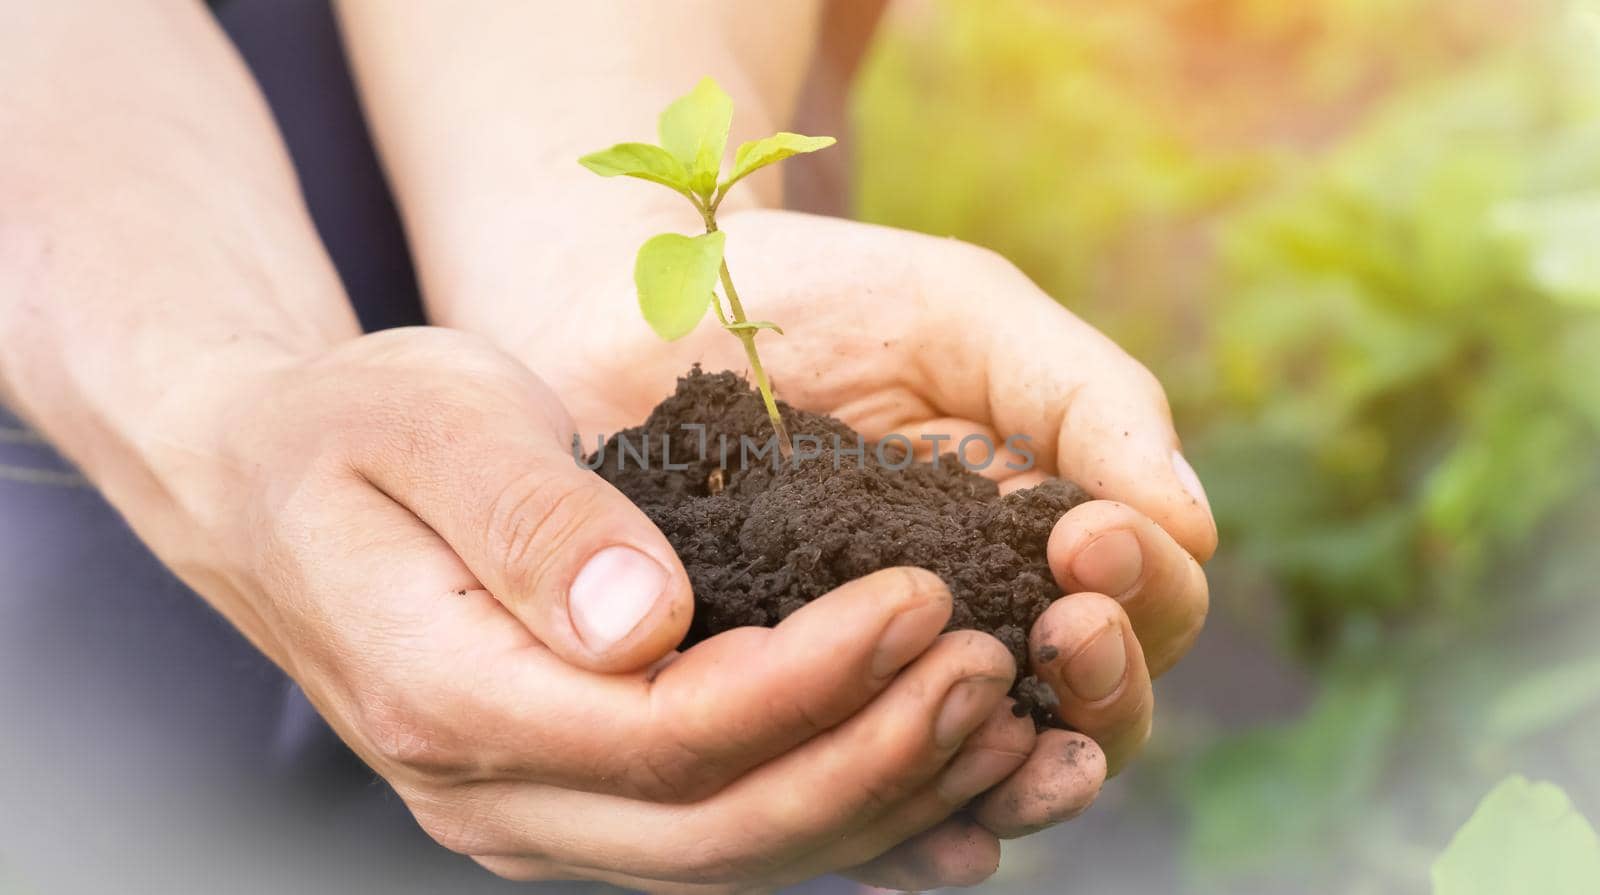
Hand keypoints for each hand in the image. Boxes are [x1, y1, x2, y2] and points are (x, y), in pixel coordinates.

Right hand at [169, 326, 1040, 892]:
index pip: (670, 733)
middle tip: (988, 666)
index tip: (922, 599)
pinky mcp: (572, 799)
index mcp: (450, 695)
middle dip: (875, 755)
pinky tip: (931, 772)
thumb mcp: (426, 426)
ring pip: (733, 854)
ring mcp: (532, 813)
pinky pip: (720, 836)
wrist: (274, 488)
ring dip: (876, 798)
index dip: (814, 680)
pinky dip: (834, 810)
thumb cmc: (352, 433)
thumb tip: (644, 623)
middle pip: (720, 825)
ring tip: (996, 720)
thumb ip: (528, 521)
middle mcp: (491, 792)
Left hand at [501, 209, 1214, 884]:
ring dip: (1029, 767)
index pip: (1153, 598)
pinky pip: (878, 797)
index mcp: (1042, 521)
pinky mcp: (797, 708)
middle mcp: (985, 609)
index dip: (1145, 584)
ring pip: (1003, 766)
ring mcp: (894, 669)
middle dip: (1105, 678)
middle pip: (1099, 701)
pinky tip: (931, 832)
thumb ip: (1086, 396)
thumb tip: (1195, 525)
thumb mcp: (960, 314)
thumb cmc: (809, 297)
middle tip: (1060, 625)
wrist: (634, 312)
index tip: (1084, 536)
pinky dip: (919, 828)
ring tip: (1003, 722)